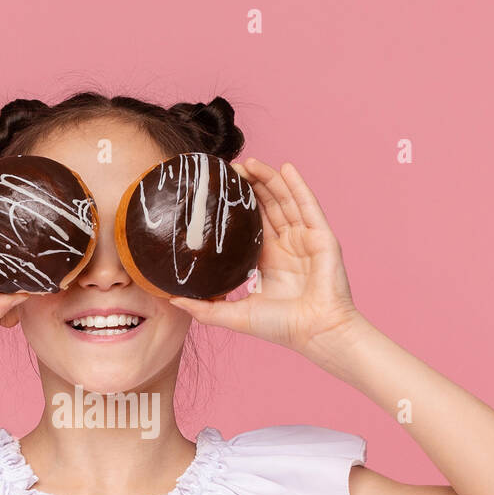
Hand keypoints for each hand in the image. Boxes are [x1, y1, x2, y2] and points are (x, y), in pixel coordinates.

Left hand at [168, 158, 362, 355]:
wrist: (316, 333)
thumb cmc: (282, 327)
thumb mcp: (235, 316)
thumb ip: (204, 309)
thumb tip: (171, 300)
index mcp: (267, 260)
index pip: (249, 223)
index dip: (234, 206)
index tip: (215, 190)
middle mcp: (286, 245)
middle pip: (266, 206)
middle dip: (249, 185)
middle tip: (228, 168)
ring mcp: (304, 238)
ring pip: (284, 200)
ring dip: (268, 179)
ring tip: (249, 161)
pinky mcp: (321, 236)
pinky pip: (308, 205)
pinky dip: (298, 185)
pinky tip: (286, 167)